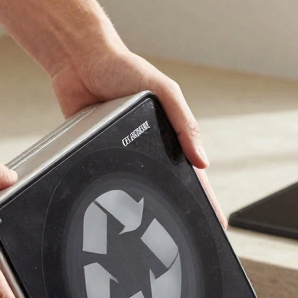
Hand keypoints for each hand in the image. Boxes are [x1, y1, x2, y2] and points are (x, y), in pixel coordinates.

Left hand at [48, 46, 225, 225]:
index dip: (206, 199)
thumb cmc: (123, 68)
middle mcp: (147, 147)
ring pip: (136, 187)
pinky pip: (105, 178)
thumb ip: (184, 123)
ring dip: (144, 205)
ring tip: (156, 233)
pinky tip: (118, 211)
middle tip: (189, 237)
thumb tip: (202, 160)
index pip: (193, 173)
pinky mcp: (95, 154)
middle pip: (166, 186)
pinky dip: (111, 192)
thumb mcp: (165, 91)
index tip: (217, 222)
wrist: (79, 60)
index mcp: (169, 134)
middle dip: (179, 210)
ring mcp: (121, 152)